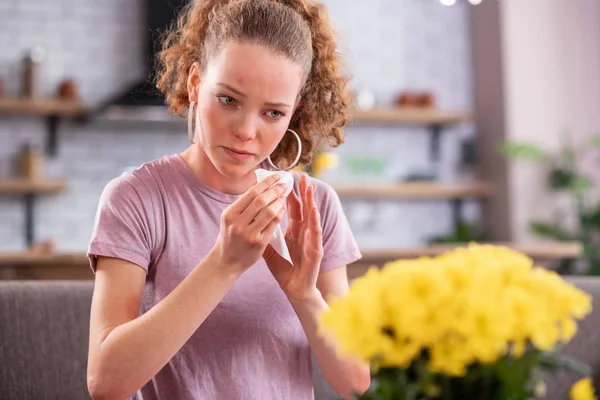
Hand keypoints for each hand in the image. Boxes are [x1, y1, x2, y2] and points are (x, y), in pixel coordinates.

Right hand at [211, 173, 288, 275]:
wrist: (226, 261)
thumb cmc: (229, 237)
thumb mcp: (230, 218)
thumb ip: (243, 205)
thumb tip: (262, 185)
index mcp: (229, 214)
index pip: (251, 193)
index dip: (266, 183)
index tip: (276, 176)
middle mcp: (237, 223)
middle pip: (261, 200)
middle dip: (275, 190)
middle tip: (284, 184)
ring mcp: (249, 234)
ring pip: (269, 212)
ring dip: (279, 201)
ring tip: (285, 195)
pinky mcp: (259, 243)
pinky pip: (273, 224)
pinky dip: (280, 214)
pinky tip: (283, 208)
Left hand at [263, 175, 323, 302]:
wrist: (295, 289)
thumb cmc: (285, 270)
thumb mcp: (269, 251)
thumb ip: (263, 236)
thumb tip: (248, 223)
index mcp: (294, 231)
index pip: (291, 208)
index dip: (288, 194)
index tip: (284, 180)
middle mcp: (304, 232)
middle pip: (304, 208)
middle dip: (303, 191)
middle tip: (301, 175)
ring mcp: (311, 240)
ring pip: (312, 217)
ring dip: (311, 201)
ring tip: (309, 187)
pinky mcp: (316, 250)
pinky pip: (316, 234)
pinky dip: (315, 221)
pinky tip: (314, 211)